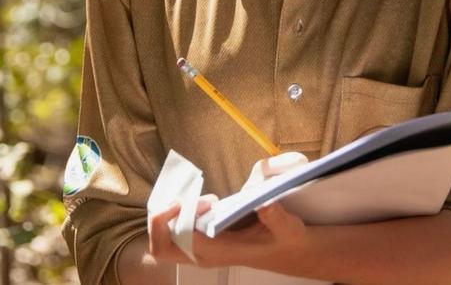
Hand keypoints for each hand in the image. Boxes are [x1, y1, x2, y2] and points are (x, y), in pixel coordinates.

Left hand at [148, 152, 309, 268]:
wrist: (287, 251)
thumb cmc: (286, 239)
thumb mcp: (289, 228)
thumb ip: (277, 218)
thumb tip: (264, 204)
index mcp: (222, 252)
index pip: (185, 241)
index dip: (186, 218)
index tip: (208, 200)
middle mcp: (205, 254)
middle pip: (161, 248)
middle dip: (160, 221)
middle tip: (183, 198)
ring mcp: (200, 250)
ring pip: (163, 241)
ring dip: (167, 216)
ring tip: (193, 195)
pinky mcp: (202, 242)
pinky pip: (173, 232)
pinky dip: (173, 215)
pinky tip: (195, 198)